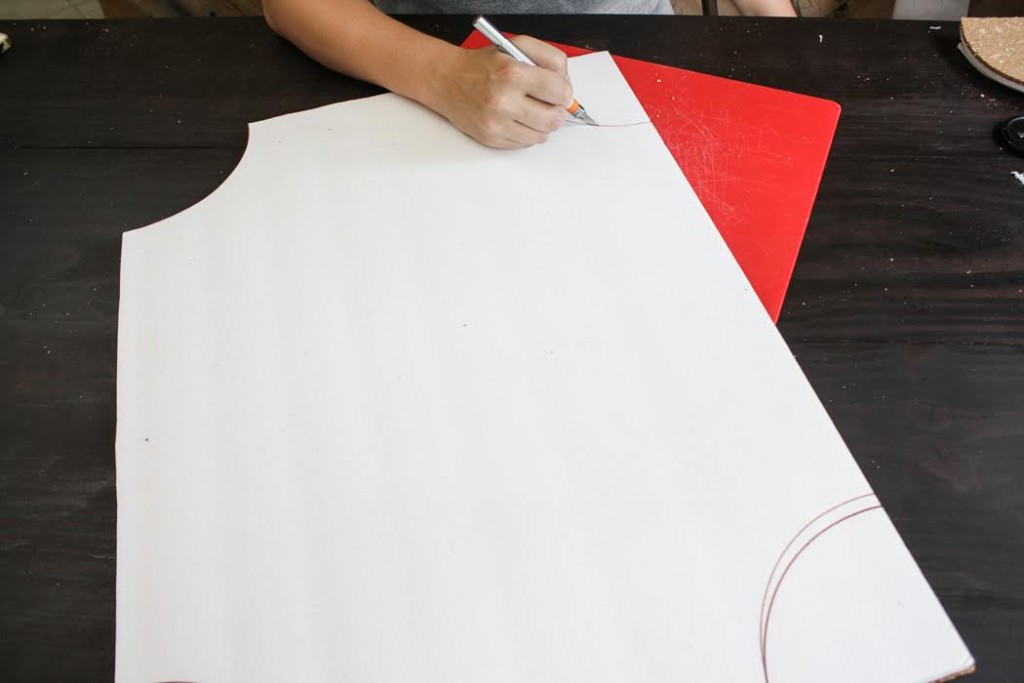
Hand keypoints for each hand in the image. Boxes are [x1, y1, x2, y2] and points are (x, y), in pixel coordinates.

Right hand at [430, 36, 573, 148]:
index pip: (559, 91)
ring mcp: (497, 123)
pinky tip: (518, 118)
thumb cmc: (482, 64)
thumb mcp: (517, 46)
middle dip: (557, 111)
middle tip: (550, 103)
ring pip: (542, 135)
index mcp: (512, 73)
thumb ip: (548, 59)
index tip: (559, 90)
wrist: (447, 80)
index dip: (564, 91)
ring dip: (543, 124)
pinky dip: (527, 132)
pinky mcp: (491, 138)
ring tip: (532, 110)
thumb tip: (567, 86)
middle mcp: (504, 101)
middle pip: (554, 119)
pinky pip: (525, 143)